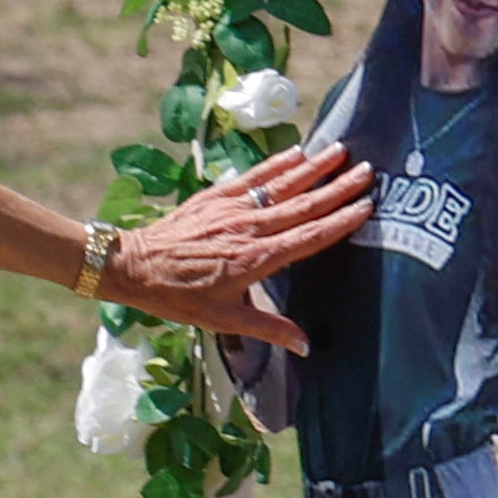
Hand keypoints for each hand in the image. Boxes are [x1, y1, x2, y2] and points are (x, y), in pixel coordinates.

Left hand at [105, 143, 376, 352]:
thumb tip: (307, 346)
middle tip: (367, 171)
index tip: (366, 206)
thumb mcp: (222, 320)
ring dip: (314, 167)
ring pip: (281, 185)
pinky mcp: (215, 196)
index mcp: (256, 259)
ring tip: (341, 150)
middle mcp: (248, 229)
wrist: (131, 265)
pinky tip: (296, 152)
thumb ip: (269, 329)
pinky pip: (252, 177)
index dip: (340, 221)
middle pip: (303, 205)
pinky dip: (276, 164)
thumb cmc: (177, 296)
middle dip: (337, 187)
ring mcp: (232, 209)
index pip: (309, 237)